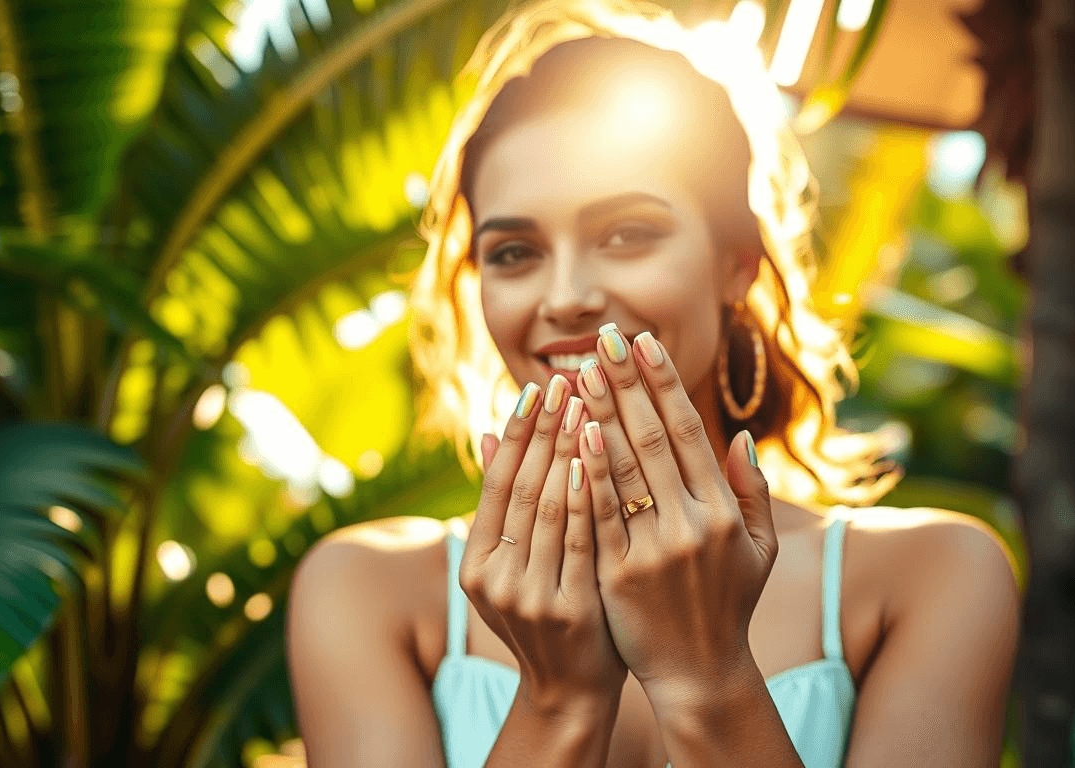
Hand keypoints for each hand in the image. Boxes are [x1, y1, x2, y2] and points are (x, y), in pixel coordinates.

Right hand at [461, 375, 627, 712]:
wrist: (572, 690)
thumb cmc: (551, 611)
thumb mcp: (514, 563)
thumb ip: (505, 504)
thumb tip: (487, 430)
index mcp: (475, 564)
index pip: (496, 483)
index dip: (516, 433)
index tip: (535, 387)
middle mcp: (493, 579)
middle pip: (522, 487)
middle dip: (544, 430)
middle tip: (566, 379)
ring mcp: (528, 596)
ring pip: (549, 507)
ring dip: (567, 449)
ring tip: (586, 402)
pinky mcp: (567, 610)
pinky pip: (581, 539)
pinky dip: (587, 495)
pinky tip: (598, 456)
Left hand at [573, 324, 776, 704]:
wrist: (700, 675)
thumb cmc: (728, 605)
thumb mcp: (759, 550)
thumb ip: (752, 491)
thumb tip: (738, 436)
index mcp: (724, 511)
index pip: (688, 432)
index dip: (663, 384)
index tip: (643, 343)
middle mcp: (693, 524)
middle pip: (651, 439)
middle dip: (626, 384)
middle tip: (603, 339)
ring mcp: (655, 550)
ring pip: (622, 469)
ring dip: (599, 414)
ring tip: (579, 371)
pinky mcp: (620, 575)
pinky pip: (599, 514)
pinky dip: (585, 473)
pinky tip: (571, 435)